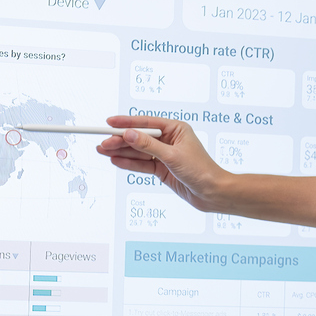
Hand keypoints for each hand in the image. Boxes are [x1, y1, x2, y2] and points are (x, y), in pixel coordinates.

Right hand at [96, 116, 227, 211]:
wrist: (212, 193)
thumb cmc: (200, 170)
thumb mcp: (172, 156)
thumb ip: (148, 145)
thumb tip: (129, 134)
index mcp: (176, 129)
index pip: (147, 123)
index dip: (126, 123)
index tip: (109, 122)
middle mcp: (169, 140)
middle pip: (139, 138)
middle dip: (120, 140)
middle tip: (103, 142)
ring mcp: (165, 155)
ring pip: (138, 152)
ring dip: (121, 151)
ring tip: (102, 150)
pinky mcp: (162, 169)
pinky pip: (142, 164)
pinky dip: (129, 163)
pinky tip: (115, 160)